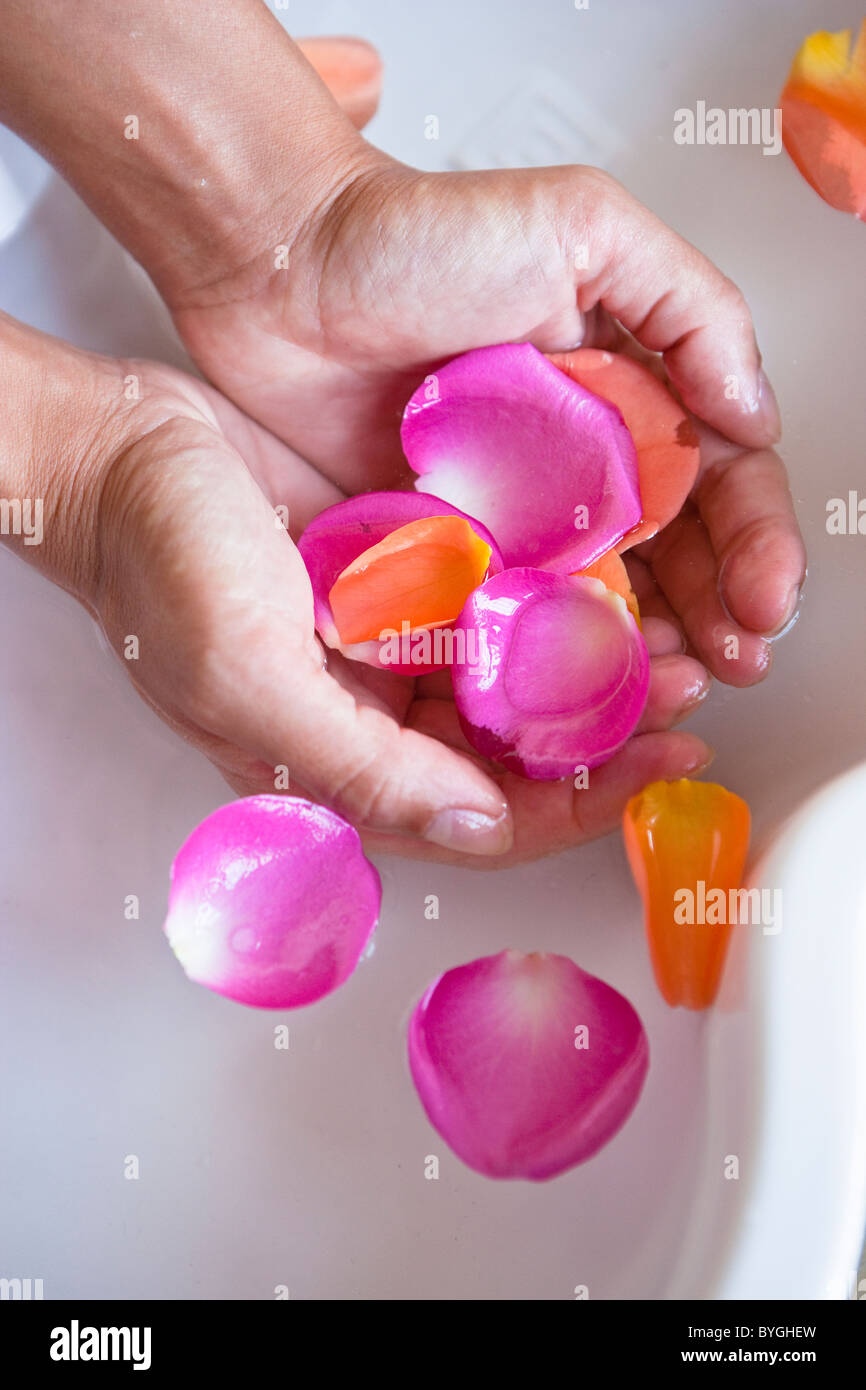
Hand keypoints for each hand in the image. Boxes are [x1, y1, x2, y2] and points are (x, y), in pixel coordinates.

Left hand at [169, 153, 804, 692]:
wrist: (279, 272)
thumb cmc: (416, 233)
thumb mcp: (583, 229)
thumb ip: (691, 308)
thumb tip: (756, 415)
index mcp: (627, 398)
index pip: (720, 485)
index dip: (755, 545)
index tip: (766, 599)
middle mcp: (578, 469)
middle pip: (674, 561)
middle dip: (716, 618)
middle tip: (732, 663)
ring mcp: (512, 520)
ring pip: (601, 604)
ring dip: (649, 653)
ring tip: (674, 688)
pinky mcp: (444, 558)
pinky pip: (509, 622)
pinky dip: (547, 660)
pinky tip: (575, 687)